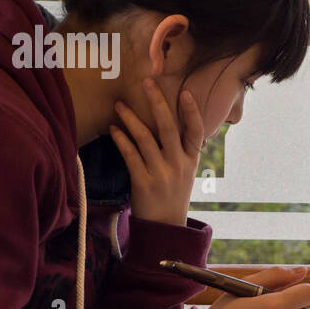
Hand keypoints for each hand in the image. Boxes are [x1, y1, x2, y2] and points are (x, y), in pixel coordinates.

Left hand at [109, 78, 202, 226]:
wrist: (165, 226)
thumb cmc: (172, 194)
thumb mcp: (185, 172)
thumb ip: (180, 150)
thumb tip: (170, 123)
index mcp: (191, 160)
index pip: (196, 132)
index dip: (192, 112)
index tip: (186, 92)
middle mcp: (179, 164)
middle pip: (168, 128)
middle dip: (157, 102)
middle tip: (147, 82)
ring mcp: (161, 173)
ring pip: (145, 138)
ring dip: (131, 118)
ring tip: (119, 104)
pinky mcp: (143, 182)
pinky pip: (130, 155)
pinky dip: (121, 139)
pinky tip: (114, 128)